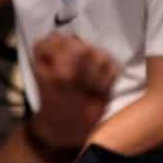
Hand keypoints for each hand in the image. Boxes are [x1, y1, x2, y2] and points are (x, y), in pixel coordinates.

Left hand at [23, 33, 116, 151]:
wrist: (70, 123)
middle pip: (82, 48)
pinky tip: (95, 90)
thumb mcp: (49, 81)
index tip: (56, 77)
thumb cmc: (55, 101)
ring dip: (91, 80)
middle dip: (78, 72)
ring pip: (100, 56)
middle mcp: (71, 44)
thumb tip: (83, 55)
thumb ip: (62, 60)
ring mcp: (91, 53)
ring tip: (83, 89)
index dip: (59, 61)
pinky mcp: (109, 65)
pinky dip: (105, 83)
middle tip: (72, 85)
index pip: (57, 40)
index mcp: (49, 46)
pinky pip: (113, 68)